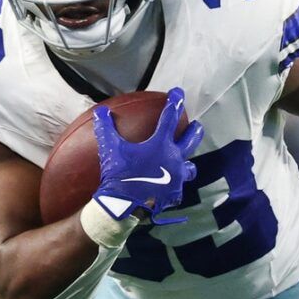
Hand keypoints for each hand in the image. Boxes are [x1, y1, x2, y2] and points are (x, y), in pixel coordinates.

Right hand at [90, 87, 203, 224]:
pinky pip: (178, 189)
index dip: (174, 103)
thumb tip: (100, 111)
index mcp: (160, 145)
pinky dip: (176, 187)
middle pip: (190, 141)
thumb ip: (106, 128)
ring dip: (188, 163)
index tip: (179, 93)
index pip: (170, 118)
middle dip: (195, 131)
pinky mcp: (174, 195)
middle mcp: (174, 159)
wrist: (124, 205)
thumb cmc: (118, 174)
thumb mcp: (111, 148)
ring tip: (187, 164)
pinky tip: (171, 188)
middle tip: (197, 125)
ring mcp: (176, 178)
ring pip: (189, 168)